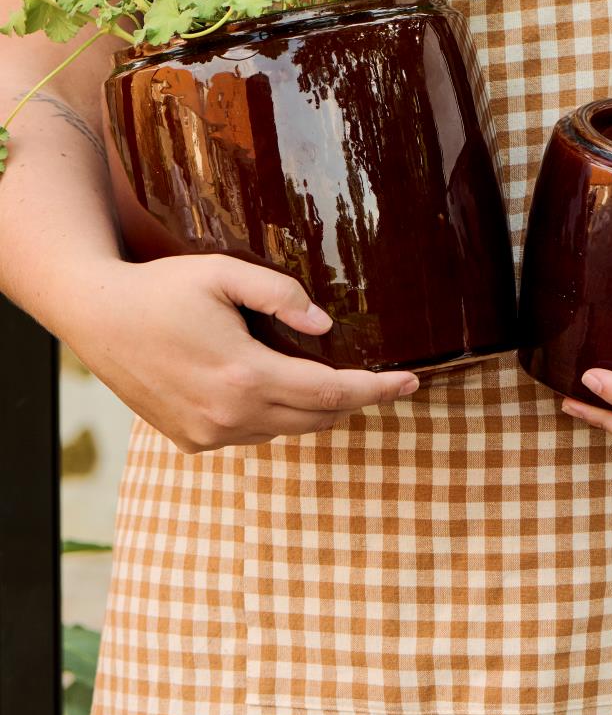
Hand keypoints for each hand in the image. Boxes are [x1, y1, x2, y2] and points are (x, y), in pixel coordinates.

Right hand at [64, 254, 418, 453]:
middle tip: (381, 377)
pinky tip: (266, 383)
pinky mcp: (190, 441)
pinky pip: (250, 433)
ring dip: (309, 408)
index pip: (331, 394)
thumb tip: (324, 323)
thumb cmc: (162, 288)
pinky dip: (270, 414)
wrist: (97, 316)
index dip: (376, 390)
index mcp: (245, 376)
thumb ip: (281, 294)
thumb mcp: (224, 274)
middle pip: (315, 419)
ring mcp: (207, 435)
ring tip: (322, 374)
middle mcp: (228, 416)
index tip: (412, 384)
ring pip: (283, 429)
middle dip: (352, 400)